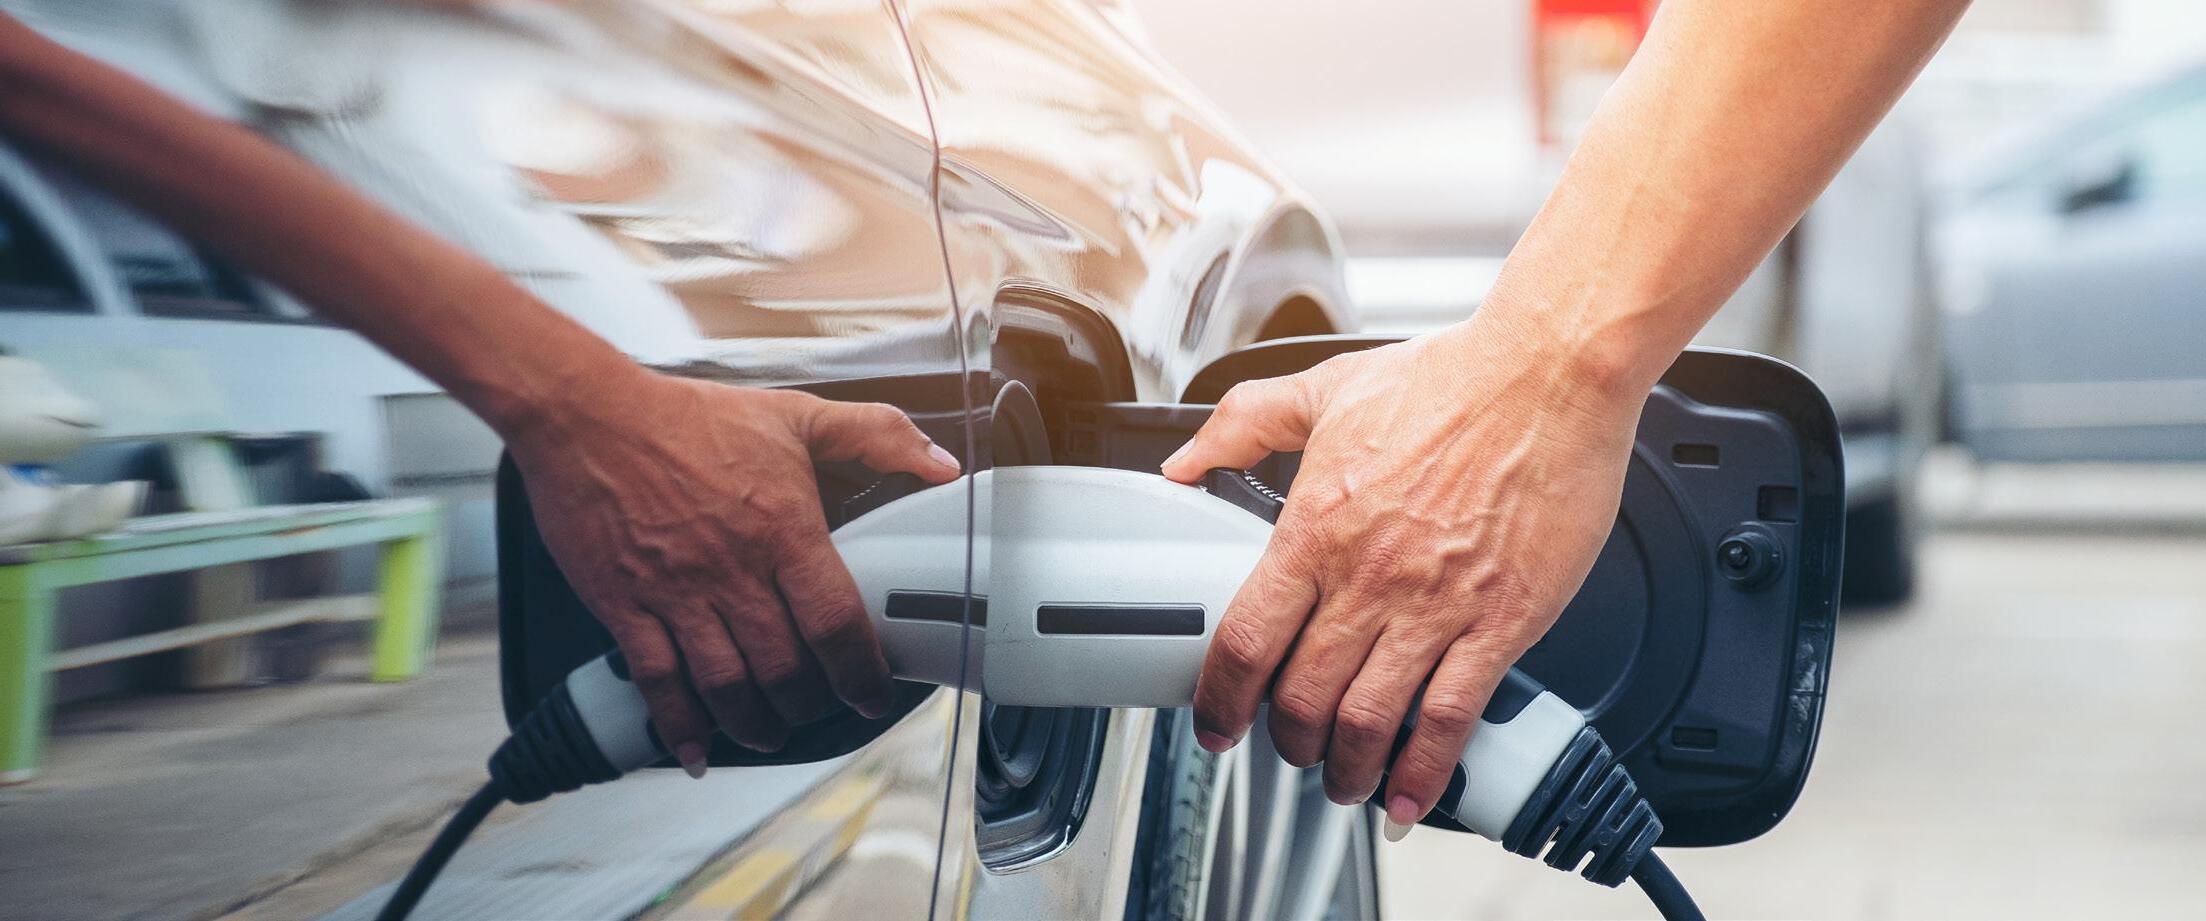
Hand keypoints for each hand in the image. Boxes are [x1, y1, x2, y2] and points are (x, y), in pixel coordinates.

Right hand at [505, 374, 960, 775]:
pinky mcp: (625, 606)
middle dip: (809, 704)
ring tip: (769, 730)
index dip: (861, 673)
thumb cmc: (687, 416)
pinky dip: (679, 725)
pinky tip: (694, 750)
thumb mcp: (794, 415)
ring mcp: (677, 593)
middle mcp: (733, 570)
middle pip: (785, 669)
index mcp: (782, 529)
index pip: (836, 623)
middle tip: (818, 708)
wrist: (589, 414)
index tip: (871, 694)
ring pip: (726, 686)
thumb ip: (876, 436)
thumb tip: (940, 463)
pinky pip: (658, 682)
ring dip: (754, 723)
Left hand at [1161, 310, 1645, 831]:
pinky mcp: (1500, 623)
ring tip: (1345, 780)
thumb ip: (1242, 424)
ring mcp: (1434, 608)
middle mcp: (1367, 578)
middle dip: (1286, 744)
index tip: (1217, 724)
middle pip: (1300, 698)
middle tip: (1291, 751)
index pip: (1243, 641)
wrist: (1548, 373)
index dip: (1219, 700)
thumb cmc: (1451, 380)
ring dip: (1346, 770)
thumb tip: (1184, 459)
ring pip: (1366, 723)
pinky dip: (1423, 773)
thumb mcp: (1325, 388)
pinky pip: (1449, 719)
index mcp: (1315, 528)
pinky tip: (1411, 795)